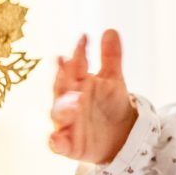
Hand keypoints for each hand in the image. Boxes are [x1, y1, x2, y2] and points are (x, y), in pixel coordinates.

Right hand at [49, 29, 137, 164]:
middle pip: (61, 87)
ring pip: (58, 113)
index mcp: (77, 83)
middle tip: (70, 65)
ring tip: (75, 101)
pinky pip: (57, 143)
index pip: (74, 65)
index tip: (85, 38)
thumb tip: (110, 30)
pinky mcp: (69, 144)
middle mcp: (67, 101)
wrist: (120, 136)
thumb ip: (111, 58)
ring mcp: (66, 122)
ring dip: (63, 107)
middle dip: (64, 77)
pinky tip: (57, 138)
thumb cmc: (110, 105)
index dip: (78, 52)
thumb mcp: (114, 81)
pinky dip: (56, 141)